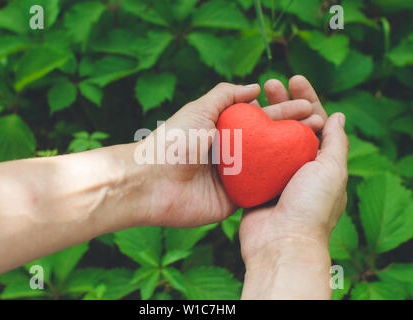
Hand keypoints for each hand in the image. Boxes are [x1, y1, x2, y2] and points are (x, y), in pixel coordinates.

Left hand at [138, 79, 325, 227]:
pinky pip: (261, 190)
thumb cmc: (173, 142)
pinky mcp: (234, 200)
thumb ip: (226, 96)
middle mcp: (232, 153)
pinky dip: (280, 182)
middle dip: (295, 131)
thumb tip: (254, 88)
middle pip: (269, 141)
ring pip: (269, 165)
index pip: (261, 119)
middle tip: (320, 123)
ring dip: (292, 156)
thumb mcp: (199, 109)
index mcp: (224, 131)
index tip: (308, 106)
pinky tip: (303, 172)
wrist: (152, 182)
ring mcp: (234, 178)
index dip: (284, 111)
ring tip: (318, 143)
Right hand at [239, 76, 348, 298]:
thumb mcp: (332, 170)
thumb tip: (339, 116)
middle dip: (283, 102)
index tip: (294, 79)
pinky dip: (246, 140)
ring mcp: (275, 176)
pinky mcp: (255, 184)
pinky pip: (250, 157)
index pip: (316, 122)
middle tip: (271, 83)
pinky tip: (238, 123)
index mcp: (322, 163)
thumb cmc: (311, 206)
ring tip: (251, 98)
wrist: (281, 242)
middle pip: (290, 126)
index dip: (307, 98)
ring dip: (262, 117)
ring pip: (269, 139)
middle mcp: (299, 167)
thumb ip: (336, 142)